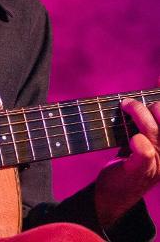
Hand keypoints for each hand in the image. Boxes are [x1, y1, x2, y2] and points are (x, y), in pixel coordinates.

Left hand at [95, 86, 159, 228]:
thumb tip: (159, 79)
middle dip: (146, 106)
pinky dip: (139, 143)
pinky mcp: (141, 171)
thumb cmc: (132, 157)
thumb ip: (152, 113)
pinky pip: (145, 153)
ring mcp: (158, 164)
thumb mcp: (145, 133)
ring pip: (153, 130)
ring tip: (123, 106)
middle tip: (127, 104)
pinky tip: (133, 140)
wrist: (116, 192)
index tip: (157, 81)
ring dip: (136, 113)